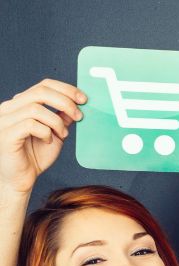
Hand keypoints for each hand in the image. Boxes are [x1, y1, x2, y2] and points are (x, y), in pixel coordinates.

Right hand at [0, 80, 84, 194]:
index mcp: (20, 104)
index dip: (66, 89)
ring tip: (62, 134)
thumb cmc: (34, 156)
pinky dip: (46, 132)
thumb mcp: (54, 133)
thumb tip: (78, 105)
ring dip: (57, 121)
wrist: (20, 179)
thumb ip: (62, 118)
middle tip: (79, 116)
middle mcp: (9, 108)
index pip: (43, 85)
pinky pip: (30, 124)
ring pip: (36, 108)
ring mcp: (4, 120)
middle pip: (41, 92)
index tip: (83, 99)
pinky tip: (48, 141)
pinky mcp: (6, 134)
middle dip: (66, 102)